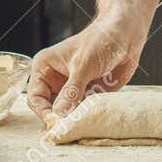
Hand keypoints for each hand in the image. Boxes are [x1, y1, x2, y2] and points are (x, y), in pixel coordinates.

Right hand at [26, 0, 161, 122]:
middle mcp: (55, 80)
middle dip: (60, 119)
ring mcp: (72, 89)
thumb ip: (71, 91)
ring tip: (85, 121)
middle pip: (50, 109)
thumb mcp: (83, 65)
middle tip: (72, 128)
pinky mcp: (87, 94)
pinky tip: (95, 117)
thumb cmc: (101, 40)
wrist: (126, 34)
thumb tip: (59, 115)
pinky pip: (83, 112)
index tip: (58, 123)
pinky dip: (88, 117)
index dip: (45, 112)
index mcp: (45, 68)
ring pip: (67, 113)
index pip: (35, 98)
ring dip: (76, 119)